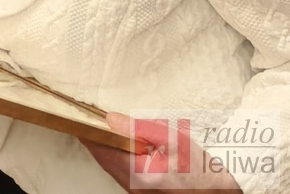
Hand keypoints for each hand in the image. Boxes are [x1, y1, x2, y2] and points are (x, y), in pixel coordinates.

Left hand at [83, 112, 240, 191]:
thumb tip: (111, 118)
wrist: (223, 193)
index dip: (86, 130)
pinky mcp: (144, 191)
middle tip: (87, 115)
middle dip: (94, 137)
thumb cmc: (202, 170)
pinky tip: (122, 143)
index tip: (76, 113)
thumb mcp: (174, 141)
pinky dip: (117, 155)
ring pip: (111, 164)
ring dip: (105, 146)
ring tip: (102, 126)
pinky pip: (122, 170)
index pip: (100, 148)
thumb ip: (140, 127)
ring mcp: (136, 190)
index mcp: (136, 173)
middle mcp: (131, 185)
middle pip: (102, 157)